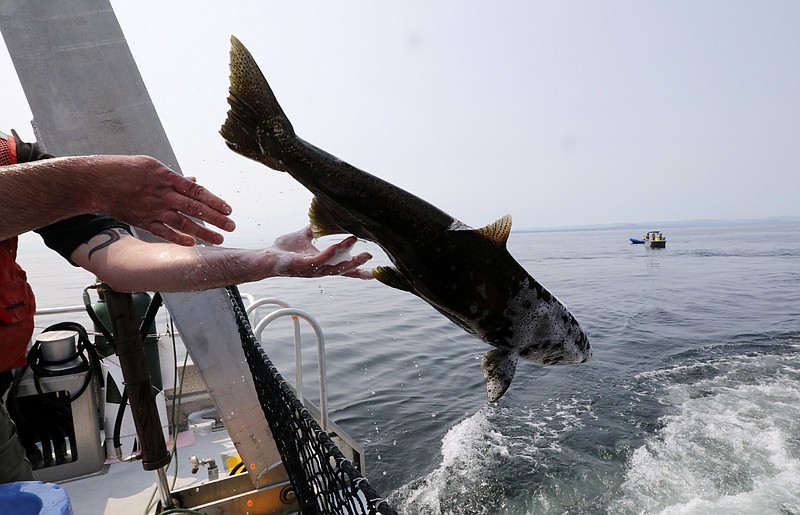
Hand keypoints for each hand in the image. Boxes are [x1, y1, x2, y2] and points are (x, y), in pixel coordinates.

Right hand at [97, 155, 234, 245]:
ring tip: (219, 239)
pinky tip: (192, 243)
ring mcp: (153, 209)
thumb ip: (175, 177)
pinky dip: (178, 238)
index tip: (228, 209)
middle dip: (215, 218)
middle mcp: (162, 194)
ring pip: (182, 222)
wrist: (96, 181)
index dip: (214, 200)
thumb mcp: (152, 166)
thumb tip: (194, 181)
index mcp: (166, 177)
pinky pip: (163, 232)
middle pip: (194, 208)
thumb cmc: (124, 170)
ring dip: (203, 232)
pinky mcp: (143, 221)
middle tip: (232, 226)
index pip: (197, 191)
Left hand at [270, 226, 372, 278]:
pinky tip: (342, 243)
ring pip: (337, 267)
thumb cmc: (284, 250)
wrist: (267, 257)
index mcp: (321, 264)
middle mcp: (320, 269)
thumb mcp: (303, 236)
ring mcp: (314, 269)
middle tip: (371, 259)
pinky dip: (334, 251)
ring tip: (362, 250)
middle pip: (344, 270)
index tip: (371, 272)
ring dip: (351, 260)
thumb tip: (323, 216)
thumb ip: (315, 228)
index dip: (356, 269)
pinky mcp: (306, 266)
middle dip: (358, 265)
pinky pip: (323, 258)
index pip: (342, 267)